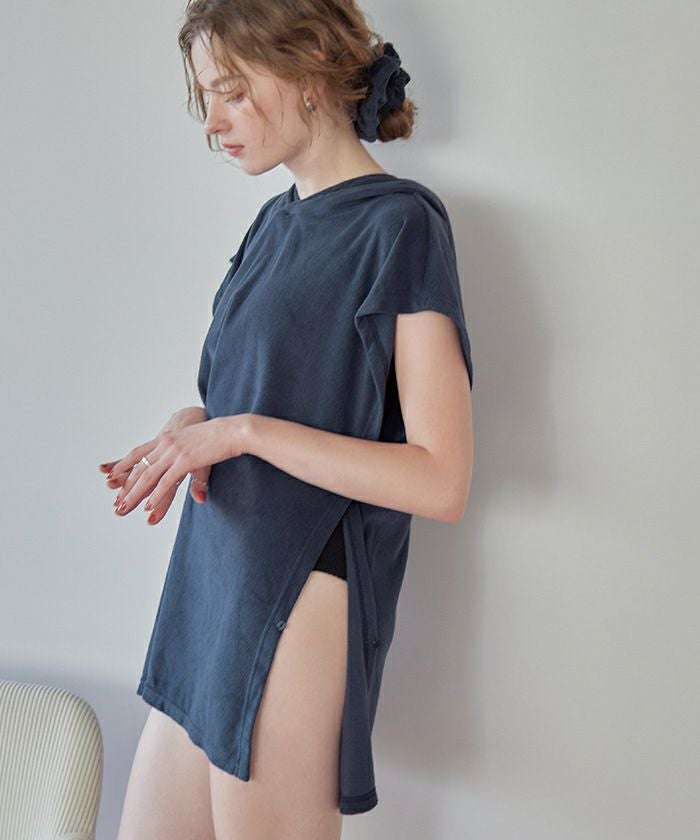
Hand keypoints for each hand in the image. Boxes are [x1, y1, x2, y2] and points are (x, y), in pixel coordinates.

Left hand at [98, 410, 247, 524]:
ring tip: (124, 508)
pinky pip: (165, 482)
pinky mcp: (185, 461)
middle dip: (126, 487)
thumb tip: (184, 470)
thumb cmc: (218, 436)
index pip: (138, 454)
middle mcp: (165, 444)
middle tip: (117, 503)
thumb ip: (185, 458)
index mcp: (166, 439)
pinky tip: (148, 506)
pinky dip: (155, 496)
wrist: (233, 429)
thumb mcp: (195, 445)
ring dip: (134, 495)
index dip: (124, 466)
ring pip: (147, 476)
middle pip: (139, 468)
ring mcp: (174, 453)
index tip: (112, 478)